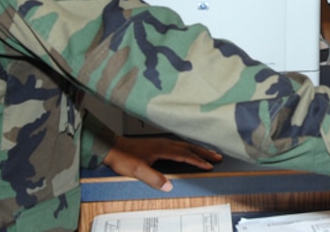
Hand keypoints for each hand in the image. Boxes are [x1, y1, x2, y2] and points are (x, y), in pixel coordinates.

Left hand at [103, 136, 222, 191]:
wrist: (111, 147)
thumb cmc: (123, 157)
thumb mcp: (137, 171)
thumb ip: (153, 178)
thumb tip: (169, 186)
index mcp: (162, 148)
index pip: (185, 155)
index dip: (198, 160)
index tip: (209, 166)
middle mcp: (164, 143)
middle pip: (189, 147)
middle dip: (204, 152)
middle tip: (218, 156)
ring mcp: (161, 142)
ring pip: (185, 145)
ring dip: (198, 149)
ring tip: (209, 153)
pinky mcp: (158, 144)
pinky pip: (179, 145)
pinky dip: (189, 148)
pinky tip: (189, 151)